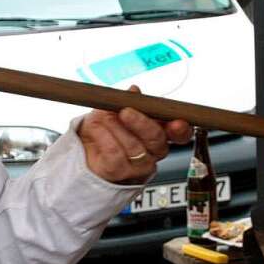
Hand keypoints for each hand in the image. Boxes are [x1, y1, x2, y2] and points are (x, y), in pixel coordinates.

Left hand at [78, 86, 192, 183]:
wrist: (83, 148)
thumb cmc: (104, 129)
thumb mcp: (113, 109)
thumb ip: (127, 101)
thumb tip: (134, 91)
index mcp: (159, 132)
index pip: (181, 133)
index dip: (181, 129)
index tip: (176, 122)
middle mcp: (153, 151)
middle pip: (157, 139)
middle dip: (141, 122)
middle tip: (125, 111)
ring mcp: (138, 165)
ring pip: (135, 147)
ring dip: (116, 127)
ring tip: (103, 118)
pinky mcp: (120, 173)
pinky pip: (115, 154)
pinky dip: (103, 137)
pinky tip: (96, 130)